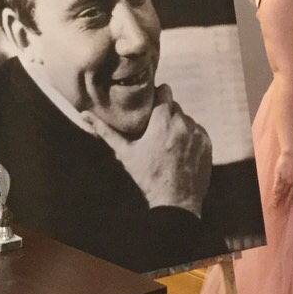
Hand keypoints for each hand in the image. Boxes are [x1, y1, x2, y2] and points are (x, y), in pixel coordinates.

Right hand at [84, 84, 212, 215]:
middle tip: (156, 130)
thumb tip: (85, 115)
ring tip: (168, 144)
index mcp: (162, 123)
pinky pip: (197, 131)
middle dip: (165, 114)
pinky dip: (190, 136)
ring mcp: (197, 133)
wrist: (175, 201)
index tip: (152, 104)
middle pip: (174, 106)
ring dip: (178, 126)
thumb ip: (106, 132)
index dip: (158, 96)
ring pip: (186, 119)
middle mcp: (183, 124)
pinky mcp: (207, 143)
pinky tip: (180, 151)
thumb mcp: (126, 153)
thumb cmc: (147, 177)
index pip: (165, 92)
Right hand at [272, 151, 292, 205]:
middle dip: (282, 203)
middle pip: (285, 195)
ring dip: (277, 199)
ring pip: (281, 191)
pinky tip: (273, 195)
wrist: (290, 154)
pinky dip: (275, 190)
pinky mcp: (279, 174)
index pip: (291, 195)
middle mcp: (291, 182)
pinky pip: (277, 184)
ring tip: (274, 205)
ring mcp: (285, 179)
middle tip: (278, 210)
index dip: (288, 202)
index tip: (285, 209)